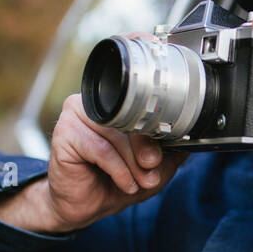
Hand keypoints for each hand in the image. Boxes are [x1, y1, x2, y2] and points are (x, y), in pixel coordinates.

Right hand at [0, 32, 187, 232]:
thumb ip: (169, 149)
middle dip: (149, 149)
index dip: (143, 54)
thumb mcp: (154, 167)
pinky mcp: (64, 133)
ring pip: (119, 134)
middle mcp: (97, 102)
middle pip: (133, 115)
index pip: (131, 76)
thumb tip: (187, 137)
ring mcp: (77, 113)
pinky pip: (102, 149)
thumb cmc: (116, 181)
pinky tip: (124, 182)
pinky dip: (119, 171)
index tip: (159, 45)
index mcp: (117, 103)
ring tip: (138, 181)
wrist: (85, 206)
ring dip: (134, 165)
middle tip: (153, 168)